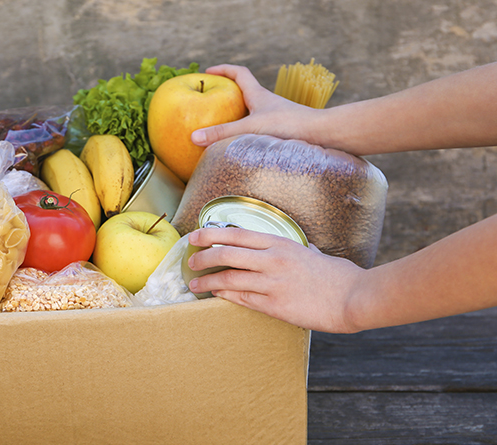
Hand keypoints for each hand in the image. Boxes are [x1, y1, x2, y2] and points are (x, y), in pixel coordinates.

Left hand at [185, 227, 363, 332]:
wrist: (354, 298)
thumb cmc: (339, 276)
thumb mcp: (314, 253)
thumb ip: (299, 249)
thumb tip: (299, 248)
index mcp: (281, 243)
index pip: (236, 234)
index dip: (210, 234)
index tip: (194, 236)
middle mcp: (273, 259)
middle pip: (226, 254)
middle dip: (202, 257)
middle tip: (191, 261)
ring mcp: (272, 282)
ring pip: (228, 278)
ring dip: (207, 281)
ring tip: (194, 285)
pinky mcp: (274, 305)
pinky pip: (241, 298)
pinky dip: (224, 296)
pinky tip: (215, 295)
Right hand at [190, 65, 321, 146]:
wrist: (321, 135)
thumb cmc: (287, 126)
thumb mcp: (249, 128)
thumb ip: (221, 133)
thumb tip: (193, 137)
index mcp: (258, 95)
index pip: (239, 73)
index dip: (223, 69)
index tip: (208, 71)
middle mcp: (267, 103)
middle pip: (245, 91)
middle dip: (227, 93)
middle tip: (212, 99)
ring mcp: (275, 116)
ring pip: (252, 111)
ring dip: (238, 114)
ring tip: (223, 125)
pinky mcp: (281, 131)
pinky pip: (259, 127)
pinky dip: (247, 131)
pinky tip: (241, 145)